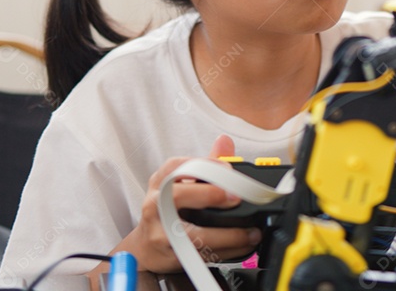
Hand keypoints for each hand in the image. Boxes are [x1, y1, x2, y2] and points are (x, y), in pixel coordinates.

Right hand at [116, 135, 260, 272]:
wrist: (145, 248)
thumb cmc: (166, 212)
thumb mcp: (181, 184)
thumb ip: (205, 164)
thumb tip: (225, 141)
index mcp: (160, 181)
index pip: (178, 166)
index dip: (205, 166)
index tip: (228, 169)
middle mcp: (156, 204)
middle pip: (177, 196)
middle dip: (210, 195)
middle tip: (236, 197)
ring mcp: (160, 232)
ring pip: (192, 234)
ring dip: (227, 234)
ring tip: (250, 232)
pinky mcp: (171, 255)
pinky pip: (201, 254)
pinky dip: (226, 251)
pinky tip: (243, 246)